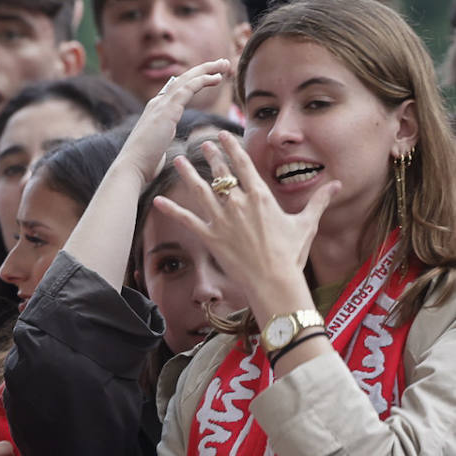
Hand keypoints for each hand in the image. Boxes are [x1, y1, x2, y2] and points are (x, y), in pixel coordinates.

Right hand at [120, 59, 231, 185]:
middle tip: (221, 63)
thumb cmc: (143, 164)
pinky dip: (203, 79)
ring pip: (186, 79)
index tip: (208, 77)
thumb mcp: (155, 148)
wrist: (131, 168)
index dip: (192, 81)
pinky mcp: (167, 110)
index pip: (175, 90)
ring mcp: (160, 105)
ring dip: (207, 70)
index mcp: (154, 112)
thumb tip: (164, 151)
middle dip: (202, 69)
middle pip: (182, 79)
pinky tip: (216, 77)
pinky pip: (188, 88)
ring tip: (224, 65)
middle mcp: (156, 104)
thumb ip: (161, 143)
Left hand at [152, 132, 339, 319]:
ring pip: (200, 191)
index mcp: (261, 196)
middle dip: (211, 156)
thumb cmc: (291, 254)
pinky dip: (171, 210)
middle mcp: (238, 204)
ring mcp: (222, 220)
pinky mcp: (210, 238)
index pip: (243, 165)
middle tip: (201, 143)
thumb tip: (338, 184)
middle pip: (221, 174)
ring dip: (188, 174)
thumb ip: (319, 200)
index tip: (223, 135)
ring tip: (178, 159)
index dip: (231, 147)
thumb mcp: (307, 224)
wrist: (274, 281)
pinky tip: (156, 200)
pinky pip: (186, 220)